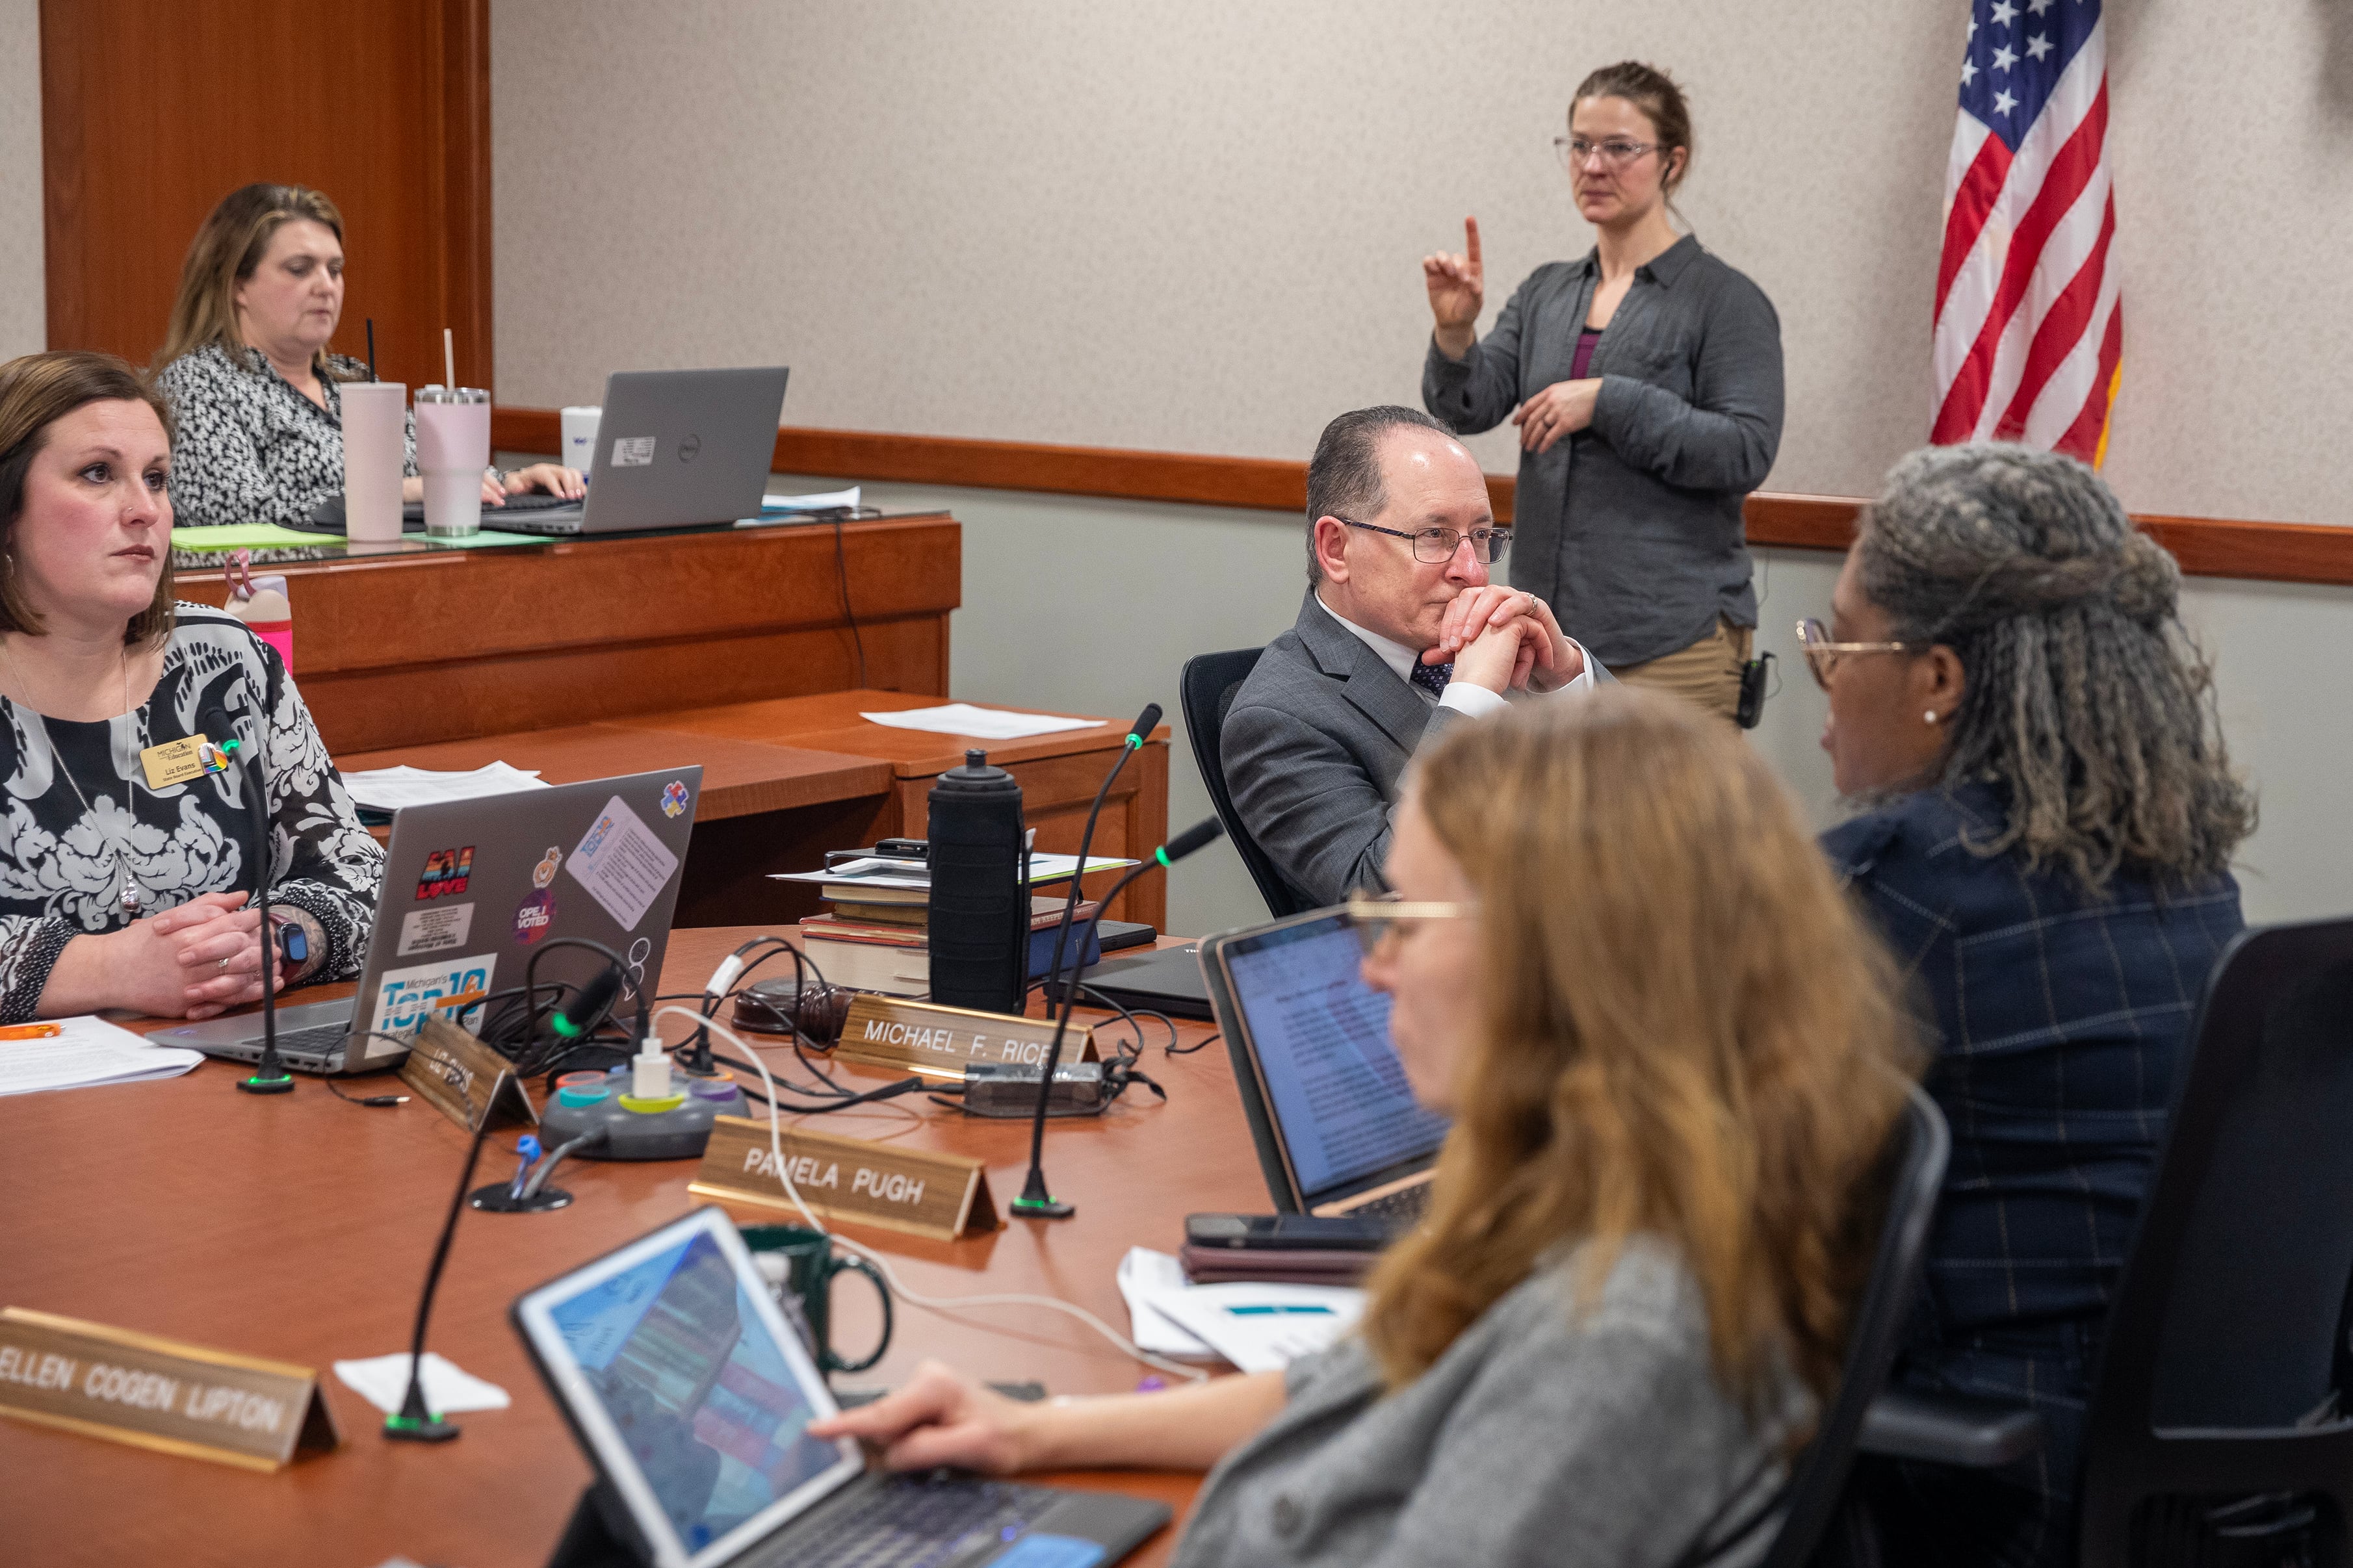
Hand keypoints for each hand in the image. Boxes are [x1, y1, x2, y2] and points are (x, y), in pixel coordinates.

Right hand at [104, 896, 269, 1018]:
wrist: (109, 971)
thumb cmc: (140, 942)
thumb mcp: (171, 918)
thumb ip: (207, 906)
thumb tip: (240, 896)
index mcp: (189, 934)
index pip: (234, 924)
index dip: (254, 921)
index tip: (263, 918)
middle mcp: (193, 959)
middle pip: (242, 950)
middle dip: (264, 946)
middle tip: (275, 942)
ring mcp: (191, 983)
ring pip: (239, 976)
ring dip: (262, 970)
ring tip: (275, 963)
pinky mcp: (188, 1002)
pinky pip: (227, 999)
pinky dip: (249, 993)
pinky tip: (264, 987)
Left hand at [502, 462, 586, 500]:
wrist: (523, 483)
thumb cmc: (519, 484)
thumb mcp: (511, 484)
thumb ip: (513, 485)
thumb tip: (519, 487)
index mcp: (538, 471)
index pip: (549, 476)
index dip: (556, 486)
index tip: (561, 497)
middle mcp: (551, 470)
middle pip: (565, 472)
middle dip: (570, 486)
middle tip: (572, 498)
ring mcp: (560, 474)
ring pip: (574, 473)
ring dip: (578, 485)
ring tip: (578, 497)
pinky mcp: (566, 480)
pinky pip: (578, 479)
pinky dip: (582, 487)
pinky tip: (581, 495)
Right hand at [807, 1361, 1039, 1474]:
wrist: (1023, 1432)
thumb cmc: (1004, 1437)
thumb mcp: (969, 1448)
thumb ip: (924, 1449)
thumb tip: (891, 1453)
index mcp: (933, 1385)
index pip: (881, 1414)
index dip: (845, 1425)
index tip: (814, 1428)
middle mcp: (923, 1378)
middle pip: (885, 1425)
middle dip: (900, 1447)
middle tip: (940, 1452)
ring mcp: (920, 1388)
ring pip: (891, 1430)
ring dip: (910, 1446)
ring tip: (947, 1445)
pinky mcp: (919, 1401)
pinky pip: (900, 1429)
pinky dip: (912, 1442)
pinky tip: (939, 1442)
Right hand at [1423, 217, 1484, 356]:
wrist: (1453, 322)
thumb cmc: (1468, 310)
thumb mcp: (1476, 302)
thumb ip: (1475, 291)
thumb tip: (1470, 281)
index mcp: (1473, 269)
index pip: (1473, 247)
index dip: (1471, 232)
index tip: (1469, 218)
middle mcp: (1458, 267)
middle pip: (1456, 256)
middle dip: (1458, 265)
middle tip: (1460, 277)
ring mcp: (1444, 271)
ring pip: (1441, 256)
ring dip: (1444, 261)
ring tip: (1447, 271)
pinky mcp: (1431, 276)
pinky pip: (1428, 263)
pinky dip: (1430, 262)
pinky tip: (1433, 267)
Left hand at [1431, 587, 1584, 693]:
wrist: (1542, 666)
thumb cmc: (1510, 658)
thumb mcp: (1480, 656)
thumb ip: (1454, 654)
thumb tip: (1424, 657)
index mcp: (1480, 606)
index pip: (1457, 605)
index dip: (1449, 624)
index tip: (1446, 648)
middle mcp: (1497, 599)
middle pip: (1473, 595)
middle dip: (1462, 618)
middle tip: (1458, 642)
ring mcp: (1516, 599)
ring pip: (1495, 593)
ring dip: (1481, 612)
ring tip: (1473, 635)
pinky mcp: (1537, 606)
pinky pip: (1521, 600)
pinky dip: (1507, 610)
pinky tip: (1497, 624)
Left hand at [1510, 379, 1600, 453]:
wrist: (1602, 395)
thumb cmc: (1586, 392)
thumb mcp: (1566, 388)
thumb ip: (1553, 396)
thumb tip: (1543, 408)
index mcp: (1550, 392)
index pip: (1529, 405)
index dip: (1520, 416)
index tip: (1514, 424)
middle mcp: (1551, 401)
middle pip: (1531, 419)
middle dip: (1525, 432)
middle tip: (1522, 441)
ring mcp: (1558, 412)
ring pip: (1538, 429)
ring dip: (1531, 440)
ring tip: (1528, 448)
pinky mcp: (1566, 423)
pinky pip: (1550, 437)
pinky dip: (1544, 445)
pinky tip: (1541, 450)